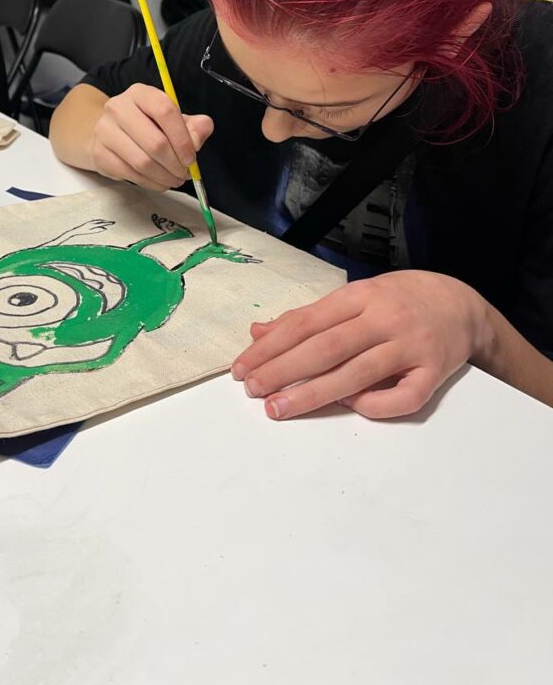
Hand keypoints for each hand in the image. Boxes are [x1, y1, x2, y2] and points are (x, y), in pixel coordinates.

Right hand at [89, 83, 213, 190]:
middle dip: (175, 164)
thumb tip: (200, 135)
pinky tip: (159, 181)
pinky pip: (130, 174)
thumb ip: (193, 125)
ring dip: (164, 176)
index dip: (183, 138)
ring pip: (142, 162)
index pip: (165, 110)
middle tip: (185, 173)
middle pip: (155, 142)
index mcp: (140, 93)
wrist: (108, 133)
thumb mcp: (171, 119)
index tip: (191, 156)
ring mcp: (105, 130)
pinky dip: (150, 183)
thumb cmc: (145, 125)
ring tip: (174, 179)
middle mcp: (118, 107)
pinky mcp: (99, 153)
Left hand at [232, 271, 492, 419]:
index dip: (271, 347)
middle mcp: (384, 318)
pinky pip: (405, 397)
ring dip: (314, 394)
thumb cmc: (398, 300)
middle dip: (284, 371)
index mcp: (360, 296)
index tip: (243, 368)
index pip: (306, 322)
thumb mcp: (354, 296)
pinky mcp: (435, 371)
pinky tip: (350, 409)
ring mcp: (411, 345)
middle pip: (327, 347)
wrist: (462, 304)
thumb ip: (308, 316)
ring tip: (279, 408)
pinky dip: (376, 405)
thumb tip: (258, 333)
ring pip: (358, 373)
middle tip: (253, 390)